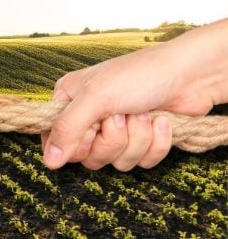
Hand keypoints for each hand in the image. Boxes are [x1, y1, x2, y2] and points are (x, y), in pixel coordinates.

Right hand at [41, 19, 227, 170]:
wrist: (191, 75)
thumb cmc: (140, 75)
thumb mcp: (96, 98)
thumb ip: (67, 129)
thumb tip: (48, 162)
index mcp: (69, 101)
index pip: (55, 142)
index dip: (75, 143)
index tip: (91, 128)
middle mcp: (88, 117)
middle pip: (88, 157)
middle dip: (112, 140)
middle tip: (121, 116)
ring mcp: (115, 131)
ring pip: (115, 162)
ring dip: (136, 139)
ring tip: (143, 114)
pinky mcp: (140, 141)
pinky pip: (140, 163)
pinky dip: (155, 144)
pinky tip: (160, 122)